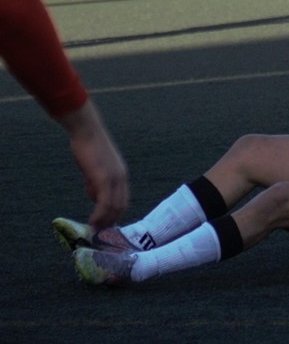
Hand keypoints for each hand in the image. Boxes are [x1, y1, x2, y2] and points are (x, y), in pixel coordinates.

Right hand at [60, 101, 129, 227]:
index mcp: (121, 175)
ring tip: (96, 232)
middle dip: (111, 221)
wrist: (87, 131)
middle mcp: (122, 178)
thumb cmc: (88, 147)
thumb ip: (95, 183)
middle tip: (102, 234)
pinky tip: (93, 222)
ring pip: (113, 206)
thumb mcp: (94, 168)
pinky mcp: (104, 178)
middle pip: (121, 206)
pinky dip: (100, 215)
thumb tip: (95, 197)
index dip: (116, 214)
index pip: (123, 199)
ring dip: (105, 221)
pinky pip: (104, 202)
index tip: (108, 226)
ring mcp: (114, 178)